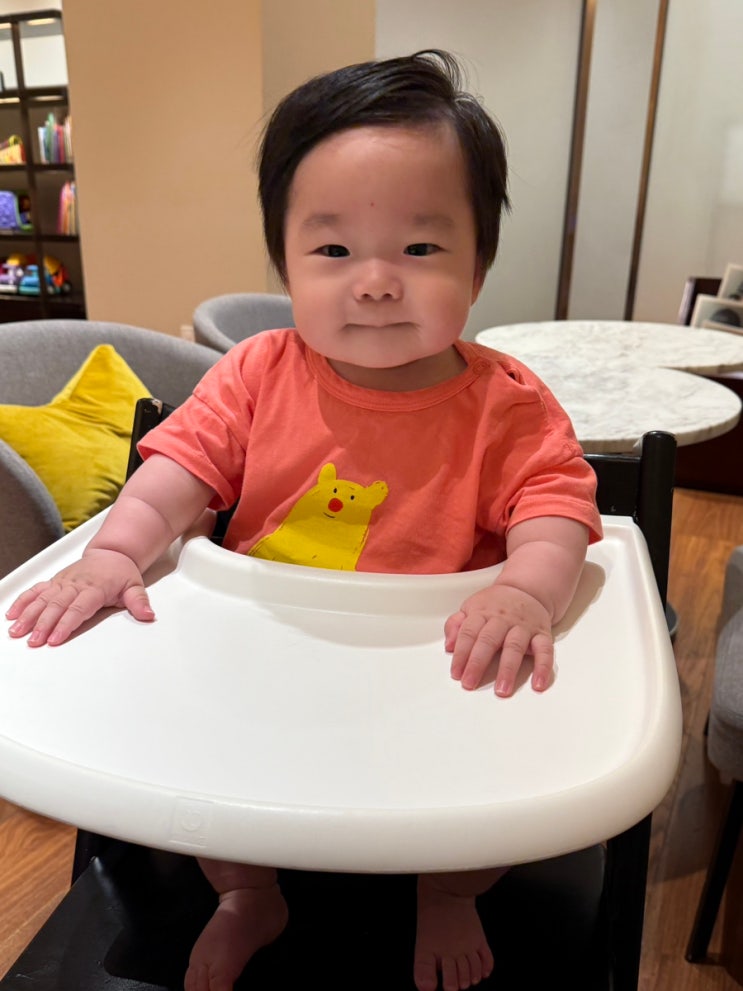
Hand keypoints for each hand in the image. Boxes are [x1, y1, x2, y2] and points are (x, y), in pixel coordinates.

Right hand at [5, 548, 153, 646]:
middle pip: (56, 606)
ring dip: (28, 615)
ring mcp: (62, 582)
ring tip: (17, 631)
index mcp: (94, 588)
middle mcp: (75, 584)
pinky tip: (12, 615)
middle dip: (43, 624)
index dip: (66, 624)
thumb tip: (148, 615)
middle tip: (33, 641)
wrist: (112, 552)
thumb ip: (139, 602)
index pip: (78, 609)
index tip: (56, 638)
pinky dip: (23, 601)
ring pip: (42, 599)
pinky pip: (36, 590)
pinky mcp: (55, 581)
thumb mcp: (135, 586)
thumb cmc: (121, 572)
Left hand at [445, 583, 553, 696]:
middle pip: (488, 640)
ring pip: (515, 647)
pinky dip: (543, 668)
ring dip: (508, 669)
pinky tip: (538, 684)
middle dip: (478, 664)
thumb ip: (456, 625)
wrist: (527, 589)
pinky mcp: (542, 633)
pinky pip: (545, 650)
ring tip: (502, 690)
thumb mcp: (470, 608)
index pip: (469, 633)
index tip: (456, 673)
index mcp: (482, 613)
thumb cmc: (495, 604)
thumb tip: (449, 646)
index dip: (461, 654)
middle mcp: (503, 619)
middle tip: (470, 683)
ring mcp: (523, 626)